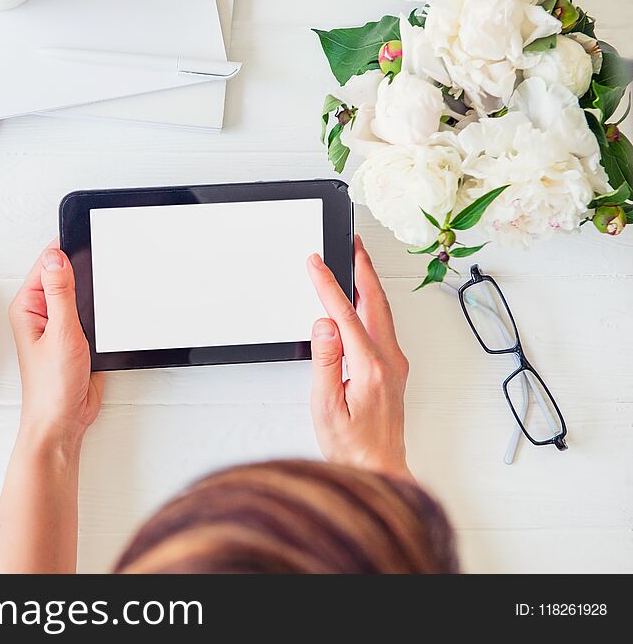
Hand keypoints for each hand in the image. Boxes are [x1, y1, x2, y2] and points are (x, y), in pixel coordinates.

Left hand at [8, 239, 103, 451]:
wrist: (64, 420)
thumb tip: (57, 257)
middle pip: (65, 274)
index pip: (48, 263)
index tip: (88, 239)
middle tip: (101, 270)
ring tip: (102, 301)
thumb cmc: (51, 386)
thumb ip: (60, 292)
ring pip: (82, 294)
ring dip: (94, 295)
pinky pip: (92, 313)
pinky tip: (106, 318)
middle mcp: (42, 312)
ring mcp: (60, 324)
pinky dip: (101, 312)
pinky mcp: (78, 337)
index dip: (67, 250)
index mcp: (28, 306)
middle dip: (84, 271)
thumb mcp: (61, 332)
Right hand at [307, 235, 411, 478]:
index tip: (315, 262)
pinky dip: (371, 303)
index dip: (327, 285)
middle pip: (375, 302)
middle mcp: (389, 362)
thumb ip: (326, 362)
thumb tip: (325, 324)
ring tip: (356, 260)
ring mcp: (395, 365)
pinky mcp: (394, 370)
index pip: (344, 314)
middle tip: (351, 242)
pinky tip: (362, 299)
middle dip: (362, 268)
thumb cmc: (351, 446)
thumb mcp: (326, 406)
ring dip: (369, 283)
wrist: (379, 468)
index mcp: (371, 368)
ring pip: (382, 311)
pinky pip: (383, 326)